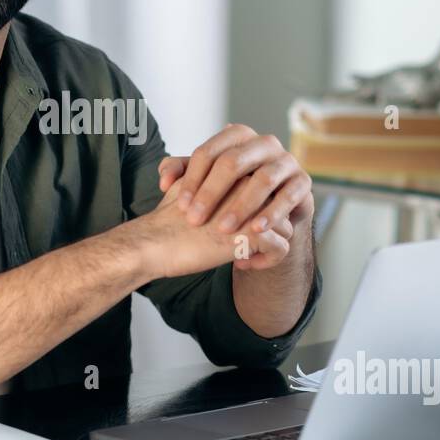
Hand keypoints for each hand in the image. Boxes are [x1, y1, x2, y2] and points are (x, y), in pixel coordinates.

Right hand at [125, 178, 292, 279]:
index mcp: (235, 174)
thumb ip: (211, 184)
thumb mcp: (188, 188)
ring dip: (268, 247)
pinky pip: (281, 249)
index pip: (264, 192)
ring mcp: (254, 209)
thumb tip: (232, 189)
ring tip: (243, 258)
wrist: (154, 242)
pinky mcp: (255, 233)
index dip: (255, 212)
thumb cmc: (168, 220)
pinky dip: (267, 262)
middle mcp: (248, 187)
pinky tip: (241, 265)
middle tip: (240, 247)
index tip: (234, 230)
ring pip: (285, 228)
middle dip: (264, 230)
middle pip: (277, 209)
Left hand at [156, 124, 313, 268]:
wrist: (271, 207)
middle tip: (195, 219)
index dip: (191, 179)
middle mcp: (263, 143)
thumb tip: (165, 179)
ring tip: (224, 229)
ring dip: (241, 205)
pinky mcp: (303, 181)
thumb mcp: (206, 180)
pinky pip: (288, 195)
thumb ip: (180, 173)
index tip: (181, 206)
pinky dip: (272, 213)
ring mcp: (286, 160)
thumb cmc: (233, 191)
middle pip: (233, 162)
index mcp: (237, 136)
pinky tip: (256, 230)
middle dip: (211, 193)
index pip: (208, 152)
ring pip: (263, 179)